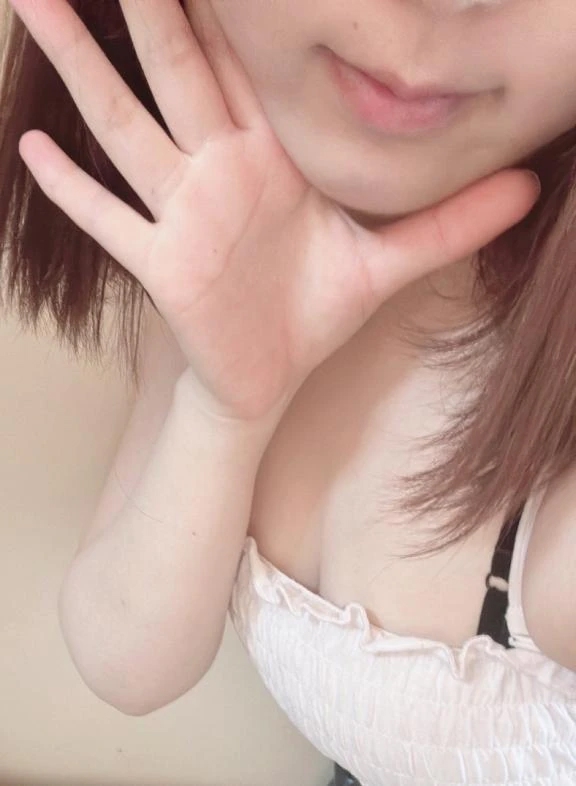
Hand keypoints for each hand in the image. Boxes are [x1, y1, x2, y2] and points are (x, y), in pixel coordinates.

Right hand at [9, 0, 540, 421]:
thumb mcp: (388, 262)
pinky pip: (109, 220)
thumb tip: (528, 184)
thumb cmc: (318, 311)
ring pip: (127, 128)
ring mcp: (182, 215)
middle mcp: (219, 170)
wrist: (272, 375)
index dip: (226, 6)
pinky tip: (28, 151)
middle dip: (145, 4)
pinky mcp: (161, 265)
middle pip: (175, 70)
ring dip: (84, 69)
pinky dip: (73, 191)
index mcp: (274, 156)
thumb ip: (449, 223)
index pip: (245, 61)